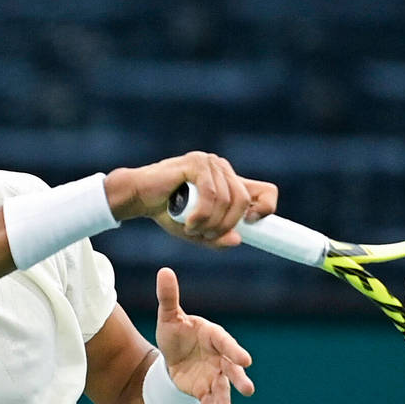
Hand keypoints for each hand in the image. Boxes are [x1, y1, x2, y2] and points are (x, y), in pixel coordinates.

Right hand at [104, 151, 277, 248]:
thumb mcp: (198, 231)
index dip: (266, 208)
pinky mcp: (196, 163)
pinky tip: (189, 223)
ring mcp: (210, 163)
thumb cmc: (167, 212)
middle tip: (205, 236)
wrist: (138, 197)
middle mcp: (223, 169)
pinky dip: (201, 214)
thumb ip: (217, 238)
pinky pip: (211, 193)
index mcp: (229, 182)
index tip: (252, 223)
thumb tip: (238, 240)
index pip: (266, 190)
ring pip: (227, 199)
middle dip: (227, 225)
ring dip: (210, 223)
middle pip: (245, 200)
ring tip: (192, 230)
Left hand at [155, 267, 254, 403]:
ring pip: (223, 392)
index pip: (227, 344)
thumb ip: (169, 297)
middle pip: (232, 371)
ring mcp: (215, 377)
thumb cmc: (176, 331)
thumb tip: (163, 271)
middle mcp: (220, 359)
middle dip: (239, 380)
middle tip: (247, 389)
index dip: (235, 351)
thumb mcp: (169, 316)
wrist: (173, 353)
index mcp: (215, 337)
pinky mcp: (205, 392)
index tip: (245, 361)